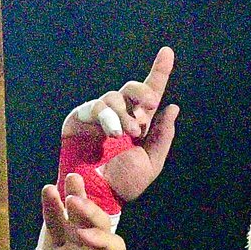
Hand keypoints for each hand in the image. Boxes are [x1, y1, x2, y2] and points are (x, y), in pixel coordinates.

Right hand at [59, 49, 178, 205]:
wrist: (96, 197)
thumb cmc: (122, 185)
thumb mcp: (150, 164)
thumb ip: (162, 136)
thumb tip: (172, 106)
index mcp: (138, 123)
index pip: (150, 93)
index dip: (159, 71)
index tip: (167, 52)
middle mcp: (119, 115)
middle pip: (131, 88)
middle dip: (141, 94)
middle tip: (147, 109)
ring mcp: (98, 116)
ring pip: (112, 97)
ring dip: (123, 113)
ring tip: (126, 134)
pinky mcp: (79, 120)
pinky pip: (93, 108)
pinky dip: (106, 117)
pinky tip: (111, 133)